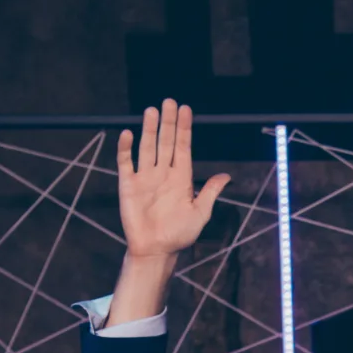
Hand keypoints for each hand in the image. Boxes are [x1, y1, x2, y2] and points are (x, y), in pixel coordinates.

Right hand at [117, 100, 230, 260]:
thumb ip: (210, 192)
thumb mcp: (200, 213)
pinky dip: (125, 148)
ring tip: (152, 111)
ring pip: (147, 147)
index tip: (186, 110)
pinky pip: (126, 162)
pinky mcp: (128, 185)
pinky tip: (128, 134)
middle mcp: (163, 173)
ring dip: (149, 129)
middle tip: (169, 102)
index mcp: (181, 178)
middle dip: (168, 122)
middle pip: (165, 142)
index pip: (183, 147)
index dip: (184, 129)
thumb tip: (227, 175)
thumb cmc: (179, 235)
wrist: (156, 250)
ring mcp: (145, 177)